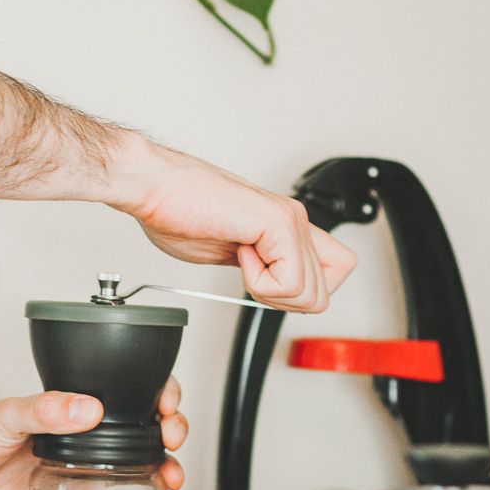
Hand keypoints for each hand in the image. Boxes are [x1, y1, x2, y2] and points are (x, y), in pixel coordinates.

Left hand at [0, 377, 186, 489]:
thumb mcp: (6, 413)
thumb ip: (45, 409)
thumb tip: (86, 408)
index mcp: (73, 408)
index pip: (129, 393)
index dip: (159, 396)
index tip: (167, 407)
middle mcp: (84, 439)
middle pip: (144, 433)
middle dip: (171, 435)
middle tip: (172, 443)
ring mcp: (80, 472)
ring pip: (136, 474)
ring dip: (163, 476)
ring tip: (172, 483)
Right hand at [109, 138, 356, 311]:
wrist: (153, 187)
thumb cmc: (175, 211)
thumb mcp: (225, 252)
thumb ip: (256, 268)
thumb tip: (269, 290)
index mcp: (285, 226)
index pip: (335, 269)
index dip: (303, 295)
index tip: (266, 287)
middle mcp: (295, 220)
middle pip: (324, 294)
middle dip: (283, 303)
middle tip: (248, 276)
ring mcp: (291, 220)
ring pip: (311, 294)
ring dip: (270, 293)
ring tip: (241, 259)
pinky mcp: (279, 224)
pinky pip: (289, 283)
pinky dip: (259, 283)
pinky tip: (239, 252)